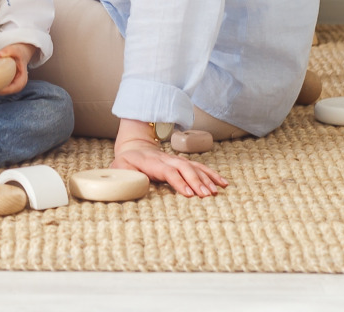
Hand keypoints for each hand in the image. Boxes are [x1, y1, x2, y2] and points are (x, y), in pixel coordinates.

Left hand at [0, 43, 36, 94]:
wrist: (19, 53)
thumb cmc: (18, 53)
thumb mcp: (16, 50)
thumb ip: (10, 51)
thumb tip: (0, 54)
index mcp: (22, 80)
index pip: (11, 89)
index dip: (1, 90)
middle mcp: (17, 85)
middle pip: (4, 92)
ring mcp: (11, 85)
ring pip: (0, 91)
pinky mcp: (6, 83)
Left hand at [112, 120, 227, 197]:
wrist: (135, 148)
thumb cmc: (127, 163)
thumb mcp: (120, 169)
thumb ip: (126, 177)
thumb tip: (135, 186)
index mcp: (153, 163)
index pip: (168, 172)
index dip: (179, 182)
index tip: (189, 193)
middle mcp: (168, 160)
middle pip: (185, 169)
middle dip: (196, 182)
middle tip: (205, 195)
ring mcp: (177, 160)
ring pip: (195, 167)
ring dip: (206, 179)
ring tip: (215, 192)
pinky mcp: (184, 164)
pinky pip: (200, 168)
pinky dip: (212, 175)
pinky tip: (222, 183)